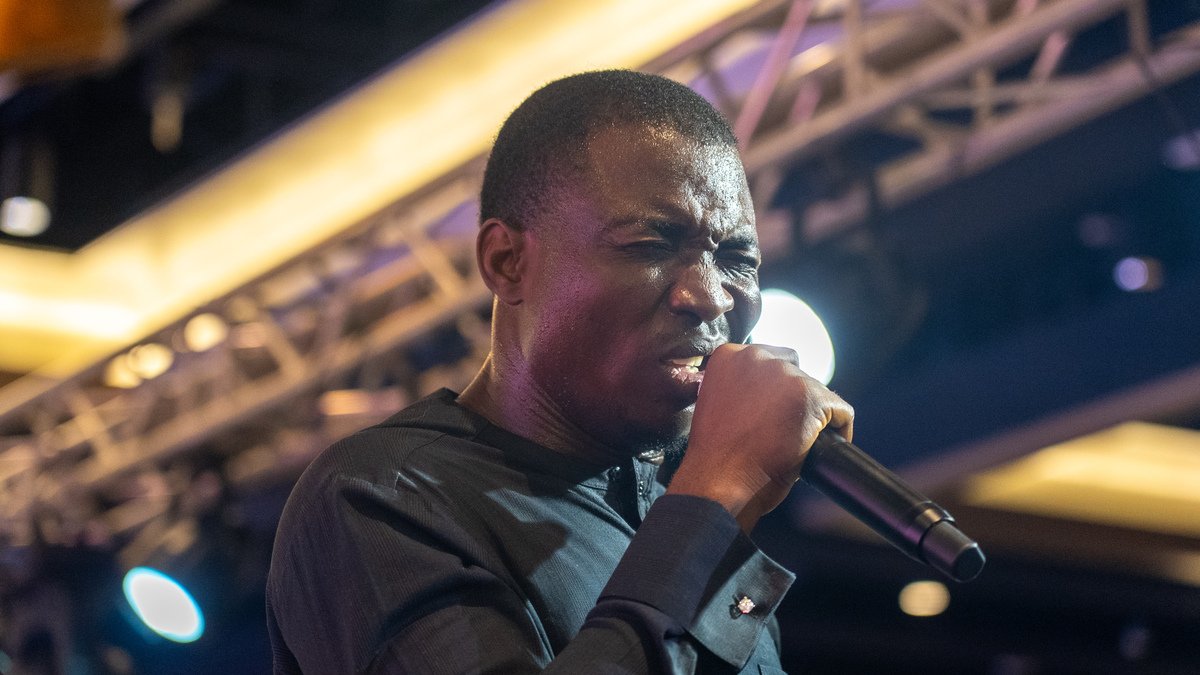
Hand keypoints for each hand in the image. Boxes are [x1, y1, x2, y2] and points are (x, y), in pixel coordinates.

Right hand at [666, 343, 853, 531]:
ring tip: (796, 443)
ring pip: (817, 391)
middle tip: (783, 432)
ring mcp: (785, 375)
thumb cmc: (715, 455)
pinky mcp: (811, 397)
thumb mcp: (717, 404)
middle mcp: (756, 357)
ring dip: (812, 415)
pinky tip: (818, 449)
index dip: (774, 390)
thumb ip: (739, 388)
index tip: (772, 414)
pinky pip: (841, 410)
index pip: (769, 362)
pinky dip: (838, 430)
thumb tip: (771, 394)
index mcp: (729, 356)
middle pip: (795, 372)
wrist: (718, 481)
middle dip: (793, 400)